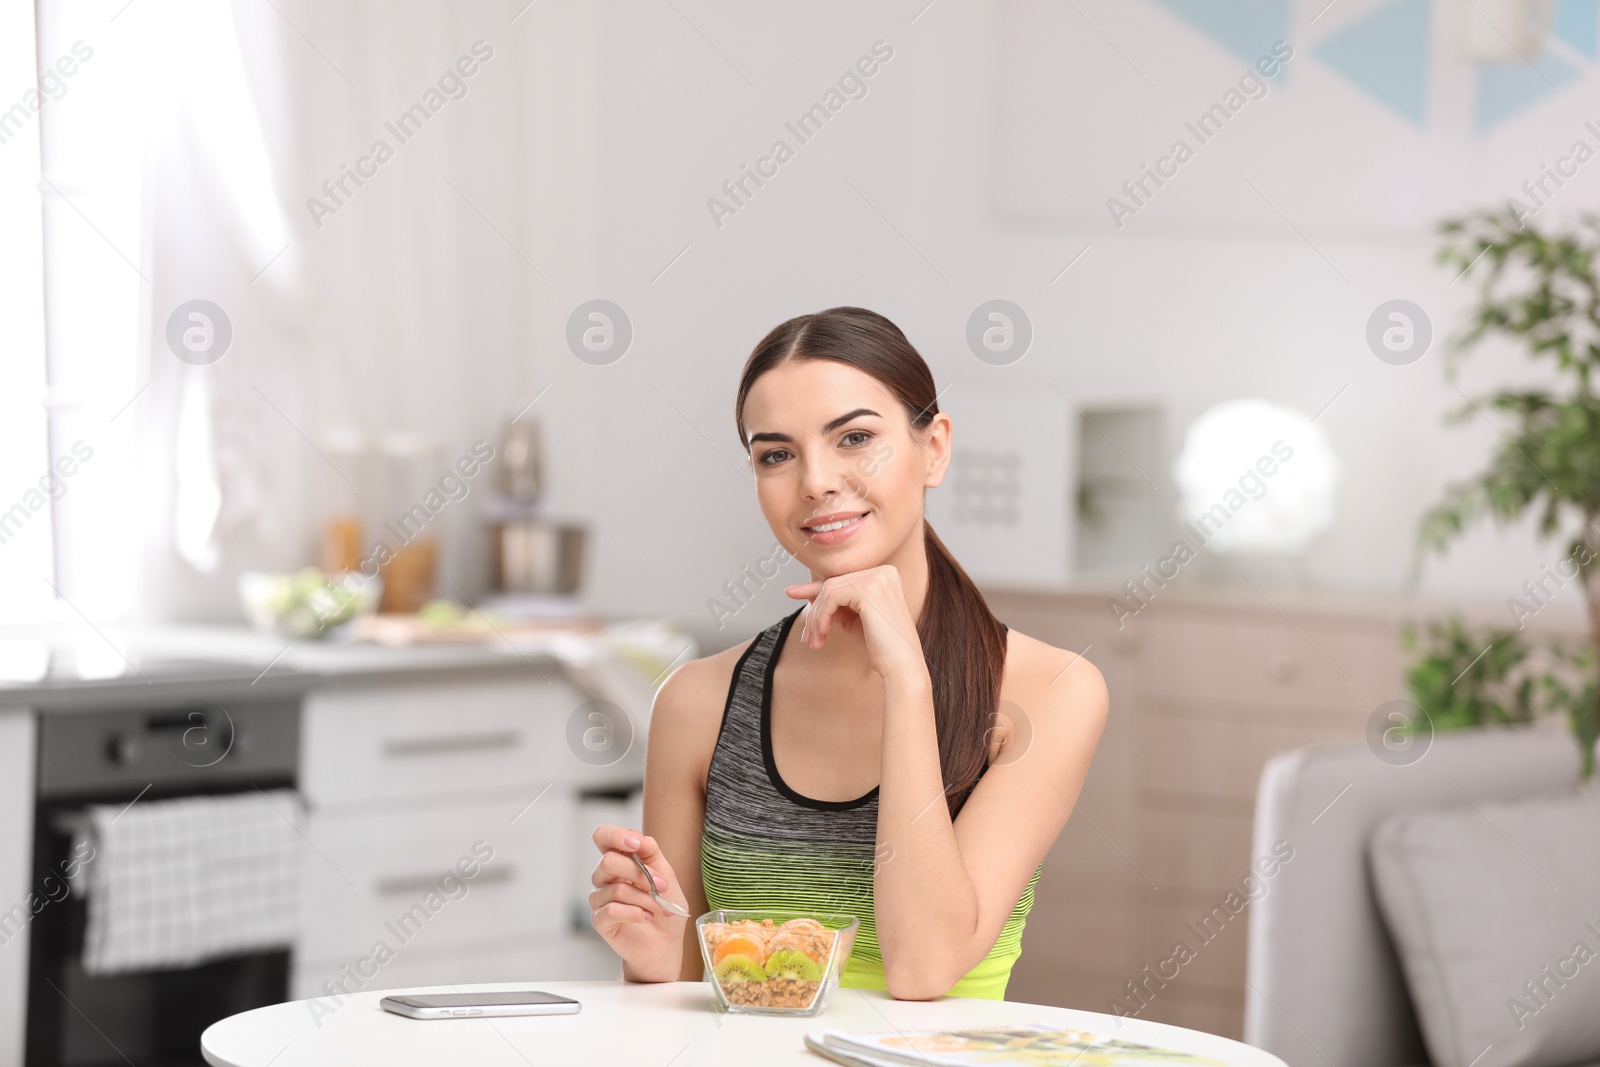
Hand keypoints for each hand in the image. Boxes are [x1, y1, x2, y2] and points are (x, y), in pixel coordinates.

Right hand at [589, 825, 687, 980]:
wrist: (666, 943)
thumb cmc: (665, 907)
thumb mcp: (666, 875)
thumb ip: (651, 853)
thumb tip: (636, 836)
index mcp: (620, 860)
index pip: (602, 836)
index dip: (615, 836)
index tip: (636, 845)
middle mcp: (605, 876)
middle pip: (608, 862)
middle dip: (641, 874)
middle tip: (661, 887)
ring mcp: (600, 898)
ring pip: (616, 888)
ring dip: (645, 898)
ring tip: (659, 908)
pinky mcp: (599, 920)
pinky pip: (611, 910)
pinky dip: (635, 913)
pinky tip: (646, 917)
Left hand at [785, 565, 928, 684]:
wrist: (901, 668)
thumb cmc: (879, 649)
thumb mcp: (852, 620)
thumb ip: (835, 604)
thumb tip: (807, 591)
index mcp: (884, 576)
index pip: (842, 580)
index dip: (815, 589)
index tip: (791, 593)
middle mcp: (884, 571)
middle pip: (833, 584)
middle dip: (815, 611)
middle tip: (808, 639)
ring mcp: (878, 578)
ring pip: (829, 590)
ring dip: (816, 618)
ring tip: (815, 641)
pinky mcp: (870, 588)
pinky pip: (832, 596)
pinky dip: (822, 616)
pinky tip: (823, 634)